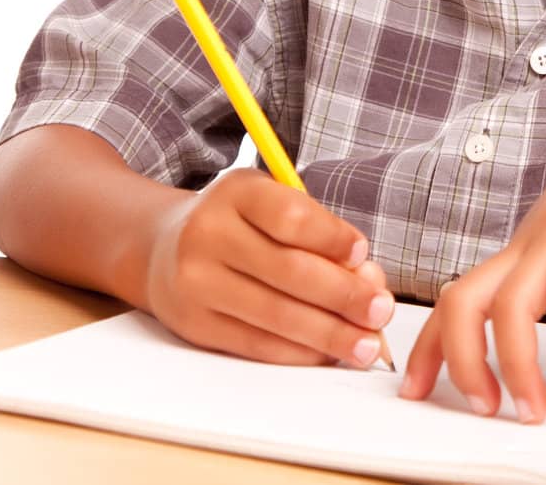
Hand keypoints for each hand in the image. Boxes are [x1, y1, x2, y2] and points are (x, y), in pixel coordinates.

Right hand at [143, 168, 395, 367]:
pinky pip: (257, 344)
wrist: (164, 248)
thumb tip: (367, 280)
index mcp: (237, 192)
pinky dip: (300, 352)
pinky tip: (328, 353)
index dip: (332, 237)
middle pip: (289, 270)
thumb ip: (320, 234)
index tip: (364, 254)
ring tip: (367, 345)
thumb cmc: (243, 225)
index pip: (291, 216)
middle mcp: (209, 234)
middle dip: (344, 295)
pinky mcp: (195, 324)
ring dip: (330, 334)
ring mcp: (196, 282)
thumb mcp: (274, 205)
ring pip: (276, 315)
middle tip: (382, 311)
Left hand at [397, 63, 545, 422]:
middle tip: (482, 410)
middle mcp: (528, 243)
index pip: (457, 302)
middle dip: (458, 362)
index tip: (414, 389)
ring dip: (514, 363)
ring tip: (532, 407)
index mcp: (524, 253)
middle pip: (461, 301)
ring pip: (510, 300)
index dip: (429, 348)